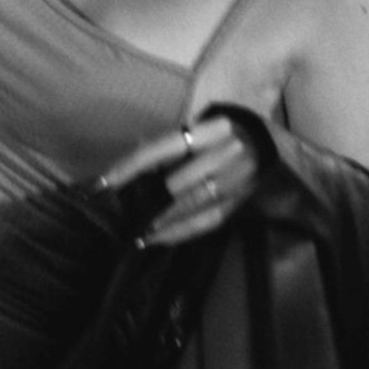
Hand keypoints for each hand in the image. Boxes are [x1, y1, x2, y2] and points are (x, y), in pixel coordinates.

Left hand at [98, 115, 259, 247]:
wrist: (267, 141)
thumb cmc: (218, 134)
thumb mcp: (194, 131)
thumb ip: (163, 148)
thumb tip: (123, 170)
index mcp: (209, 129)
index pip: (161, 148)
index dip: (130, 167)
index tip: (102, 184)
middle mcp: (226, 153)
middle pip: (178, 183)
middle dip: (148, 202)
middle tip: (119, 217)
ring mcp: (238, 180)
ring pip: (192, 206)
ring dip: (162, 223)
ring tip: (138, 235)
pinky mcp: (242, 201)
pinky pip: (208, 221)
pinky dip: (182, 232)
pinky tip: (161, 239)